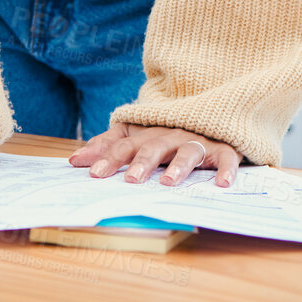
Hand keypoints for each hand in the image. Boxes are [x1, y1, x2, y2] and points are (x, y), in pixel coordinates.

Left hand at [69, 123, 239, 188]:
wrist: (209, 117)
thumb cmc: (166, 135)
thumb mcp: (136, 137)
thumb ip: (107, 146)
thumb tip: (74, 159)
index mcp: (148, 135)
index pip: (125, 144)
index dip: (109, 157)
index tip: (94, 173)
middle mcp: (171, 135)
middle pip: (154, 147)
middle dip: (142, 162)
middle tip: (131, 180)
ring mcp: (197, 140)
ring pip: (188, 150)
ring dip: (179, 165)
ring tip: (169, 182)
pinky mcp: (223, 146)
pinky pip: (227, 156)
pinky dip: (227, 168)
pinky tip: (223, 183)